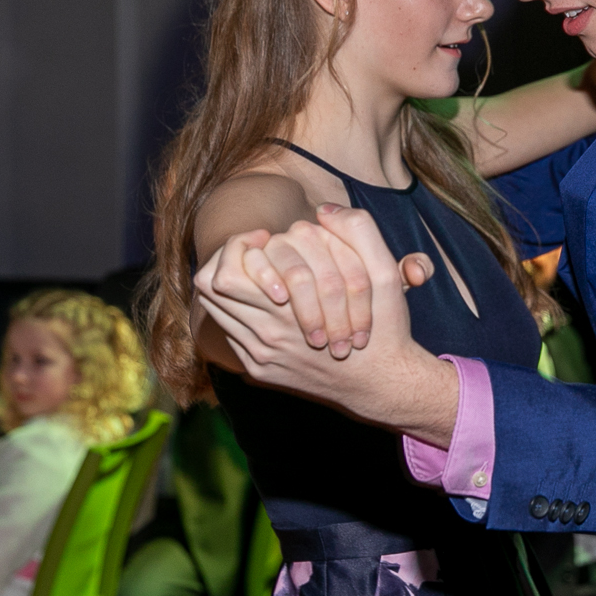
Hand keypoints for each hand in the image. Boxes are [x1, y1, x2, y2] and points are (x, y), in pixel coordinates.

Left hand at [214, 205, 433, 356]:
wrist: (382, 383)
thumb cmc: (384, 325)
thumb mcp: (385, 274)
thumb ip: (359, 231)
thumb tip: (323, 211)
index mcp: (290, 308)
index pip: (226, 272)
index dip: (241, 245)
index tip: (266, 238)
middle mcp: (268, 335)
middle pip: (210, 289)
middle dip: (228, 260)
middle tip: (256, 251)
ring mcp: (260, 355)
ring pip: (216, 311)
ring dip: (231, 286)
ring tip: (259, 274)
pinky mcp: (260, 370)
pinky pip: (229, 335)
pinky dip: (240, 314)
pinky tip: (267, 305)